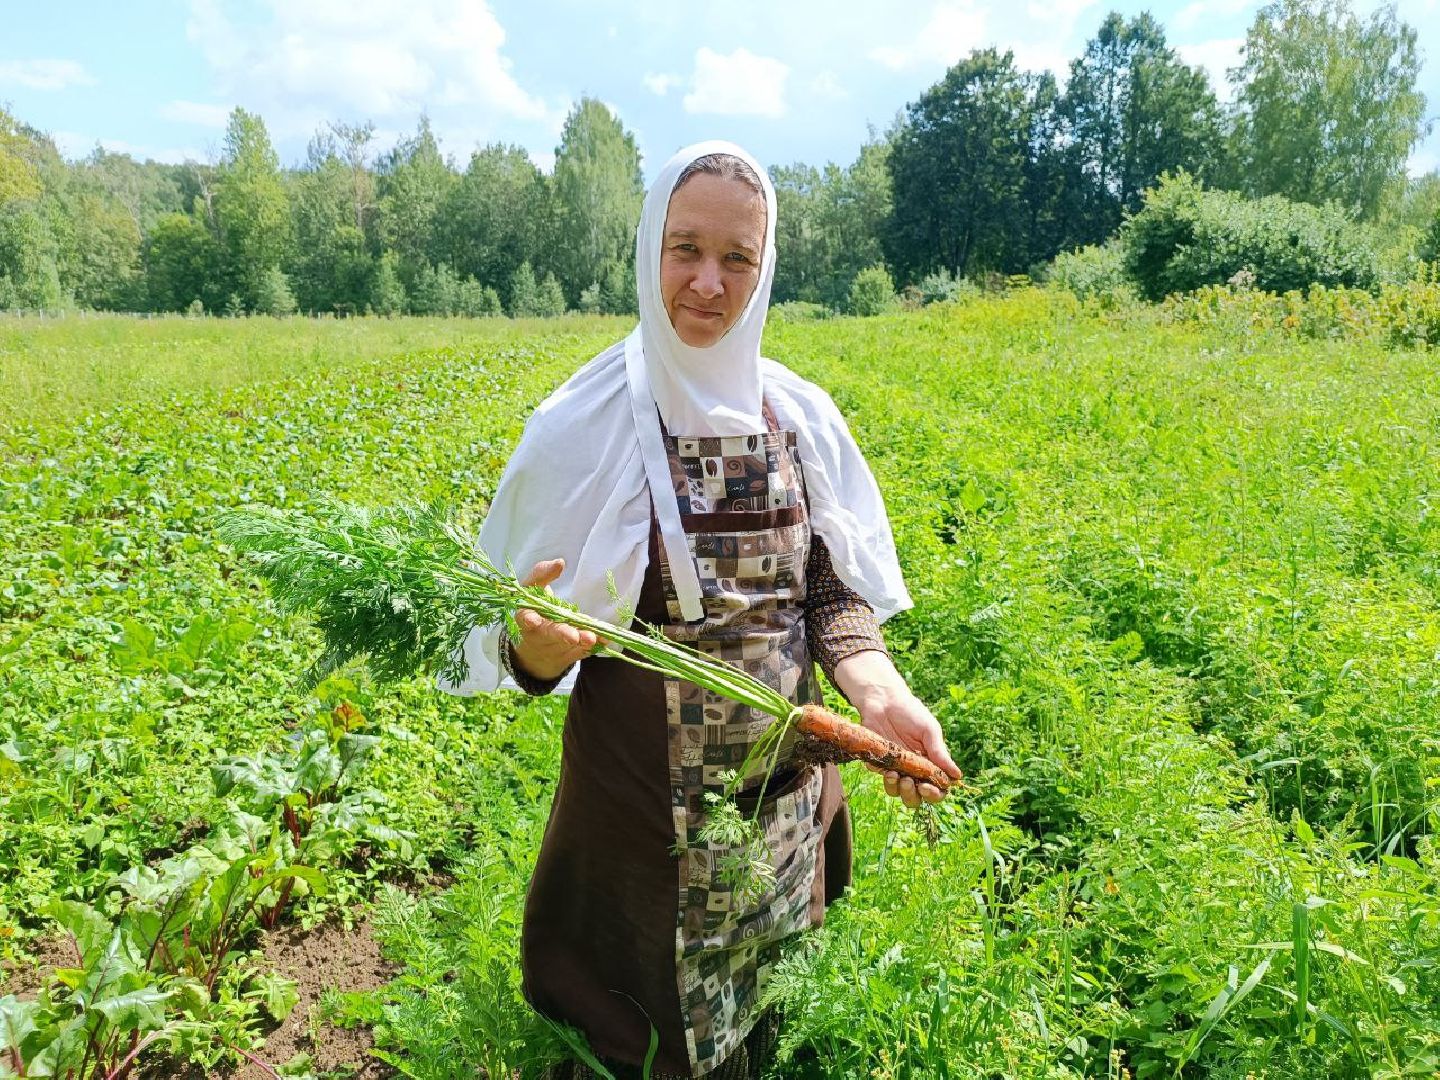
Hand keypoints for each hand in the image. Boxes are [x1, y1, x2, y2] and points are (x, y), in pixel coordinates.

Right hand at [510, 558, 604, 680]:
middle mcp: (538, 635)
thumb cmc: (535, 609)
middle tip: (573, 636)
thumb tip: (560, 563)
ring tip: (592, 637)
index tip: (533, 621)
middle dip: (561, 634)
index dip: (529, 620)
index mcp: (525, 617)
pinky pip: (580, 652)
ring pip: (567, 646)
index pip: (525, 619)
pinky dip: (591, 647)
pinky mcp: (567, 656)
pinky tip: (602, 641)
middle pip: (549, 634)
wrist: (534, 645)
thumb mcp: (532, 589)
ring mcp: (553, 648)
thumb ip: (542, 574)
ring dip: (580, 641)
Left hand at [832, 651, 961, 807]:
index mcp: (930, 763)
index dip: (934, 794)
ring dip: (896, 789)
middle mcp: (914, 770)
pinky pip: (879, 776)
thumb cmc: (910, 712)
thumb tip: (957, 776)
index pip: (936, 788)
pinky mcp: (877, 762)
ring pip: (896, 792)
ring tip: (895, 774)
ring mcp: (895, 767)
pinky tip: (884, 765)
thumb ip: (939, 753)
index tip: (927, 787)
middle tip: (909, 783)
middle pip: (916, 797)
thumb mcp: (928, 730)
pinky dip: (882, 774)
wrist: (883, 699)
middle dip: (913, 795)